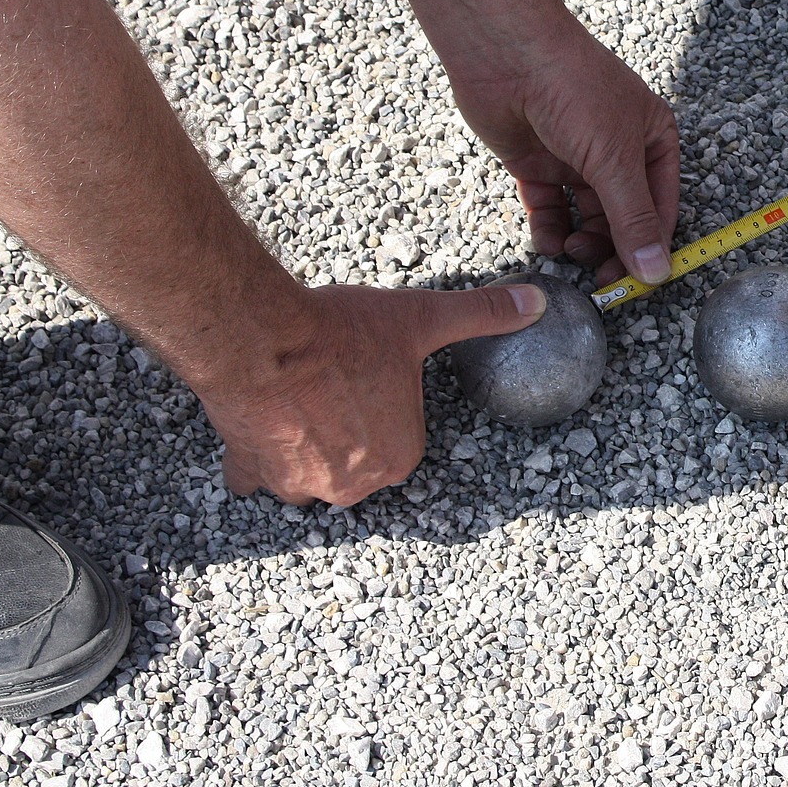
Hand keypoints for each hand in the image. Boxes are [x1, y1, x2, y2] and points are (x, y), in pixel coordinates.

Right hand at [205, 280, 546, 504]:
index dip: (384, 406)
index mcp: (399, 455)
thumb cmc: (342, 333)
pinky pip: (255, 476)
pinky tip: (261, 426)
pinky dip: (257, 457)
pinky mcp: (252, 471)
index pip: (399, 440)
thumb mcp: (423, 317)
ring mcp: (299, 483)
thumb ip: (483, 313)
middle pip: (354, 463)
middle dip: (345, 433)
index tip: (370, 380)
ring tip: (300, 403)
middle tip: (334, 388)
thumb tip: (534, 302)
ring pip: (307, 474)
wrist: (263, 338)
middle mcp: (353, 483)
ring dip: (304, 448)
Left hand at [448, 10, 680, 286]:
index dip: (653, 245)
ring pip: (587, 217)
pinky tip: (546, 239)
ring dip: (581, 240)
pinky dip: (549, 228)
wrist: (505, 53)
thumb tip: (656, 272)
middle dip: (613, 248)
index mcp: (652, 140)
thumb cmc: (573, 88)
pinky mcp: (537, 164)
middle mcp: (618, 151)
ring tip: (569, 250)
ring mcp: (576, 158)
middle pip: (624, 217)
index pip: (662, 206)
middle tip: (600, 280)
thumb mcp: (614, 159)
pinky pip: (550, 208)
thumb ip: (633, 219)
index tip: (640, 282)